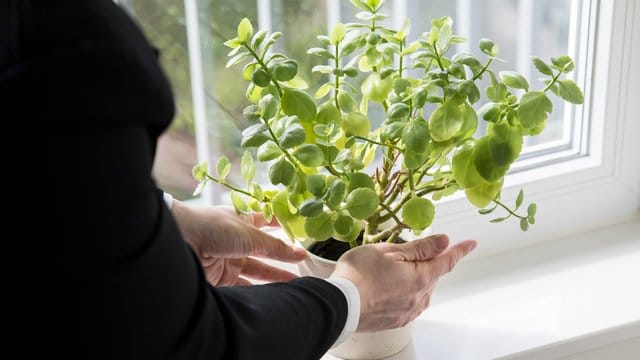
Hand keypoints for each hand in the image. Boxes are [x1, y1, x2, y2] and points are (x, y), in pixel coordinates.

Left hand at [170, 201, 306, 285]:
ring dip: (274, 277)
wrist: (177, 242)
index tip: (300, 232)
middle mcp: (235, 240)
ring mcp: (227, 259)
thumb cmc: (211, 227)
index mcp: (241, 220)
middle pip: (264, 250)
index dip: (282, 226)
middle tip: (305, 265)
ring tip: (296, 284)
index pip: (266, 222)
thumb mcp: (249, 234)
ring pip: (256, 270)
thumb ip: (274, 246)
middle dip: (283, 258)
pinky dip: (257, 291)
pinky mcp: (220, 279)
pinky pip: (243, 286)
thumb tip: (299, 252)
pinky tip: (273, 295)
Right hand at [330, 234, 475, 331]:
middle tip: (404, 254)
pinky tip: (387, 288)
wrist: (340, 306)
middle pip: (431, 275)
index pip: (447, 260)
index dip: (459, 250)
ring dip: (413, 279)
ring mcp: (407, 311)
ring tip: (389, 271)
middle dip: (425, 263)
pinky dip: (404, 293)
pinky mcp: (395, 320)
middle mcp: (419, 297)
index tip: (470, 244)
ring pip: (420, 290)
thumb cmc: (359, 276)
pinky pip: (408, 303)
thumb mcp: (389, 251)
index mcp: (421, 277)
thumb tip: (443, 241)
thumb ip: (419, 248)